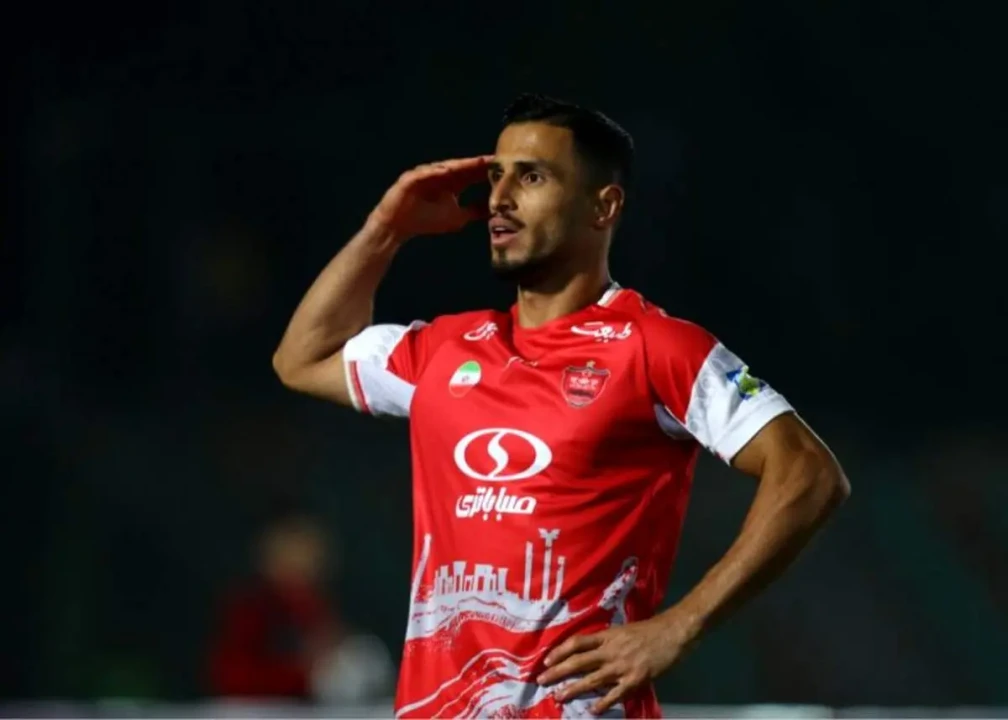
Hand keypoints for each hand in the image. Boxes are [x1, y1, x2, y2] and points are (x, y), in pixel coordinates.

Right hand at [368, 156, 492, 240]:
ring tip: (474, 162)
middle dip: (477, 163)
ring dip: (459, 164)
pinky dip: (434, 171)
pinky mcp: (411, 178)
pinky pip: (424, 173)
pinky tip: (445, 171)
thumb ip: (475, 211)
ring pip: (445, 167)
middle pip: (461, 167)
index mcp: (451, 183)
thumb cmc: (426, 220)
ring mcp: (425, 174)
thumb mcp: (458, 217)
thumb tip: (495, 209)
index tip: (503, 167)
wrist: (398, 226)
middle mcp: (440, 175)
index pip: (471, 174)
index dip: (485, 170)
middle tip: (493, 159)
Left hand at [537, 616, 697, 714]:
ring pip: (592, 679)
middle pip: (578, 661)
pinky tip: (592, 711)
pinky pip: (615, 694)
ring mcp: (622, 666)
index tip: (546, 660)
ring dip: (573, 689)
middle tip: (541, 680)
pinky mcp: (635, 679)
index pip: (577, 643)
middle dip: (557, 671)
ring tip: (558, 697)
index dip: (560, 651)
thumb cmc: (650, 629)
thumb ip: (608, 640)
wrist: (674, 632)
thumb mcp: (624, 629)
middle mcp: (611, 650)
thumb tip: (592, 650)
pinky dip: (603, 703)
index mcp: (608, 635)